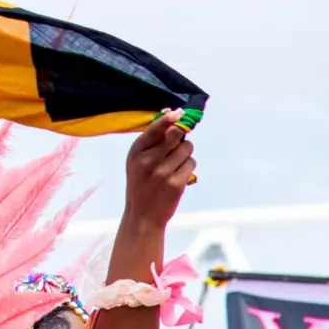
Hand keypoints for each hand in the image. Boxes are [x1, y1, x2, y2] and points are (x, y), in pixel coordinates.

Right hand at [122, 110, 196, 229]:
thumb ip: (151, 140)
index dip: (168, 119)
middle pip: (175, 135)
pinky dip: (188, 166)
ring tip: (176, 163)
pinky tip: (180, 174)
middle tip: (178, 143)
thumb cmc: (142, 183)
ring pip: (187, 149)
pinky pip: (191, 164)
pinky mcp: (176, 184)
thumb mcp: (137, 160)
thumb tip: (169, 114)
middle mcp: (149, 160)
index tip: (178, 113)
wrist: (143, 215)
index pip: (154, 129)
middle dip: (181, 136)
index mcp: (136, 151)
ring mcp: (163, 173)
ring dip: (186, 153)